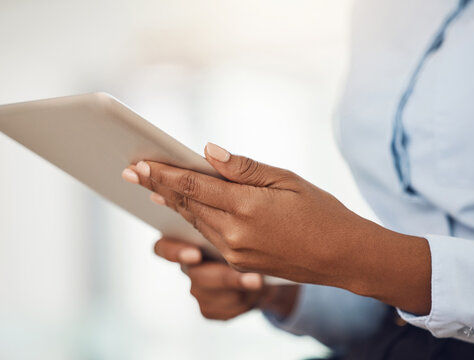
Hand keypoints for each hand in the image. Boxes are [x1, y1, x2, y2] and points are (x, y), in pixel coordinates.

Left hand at [123, 143, 431, 314]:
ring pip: (195, 221)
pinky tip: (183, 209)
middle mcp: (234, 233)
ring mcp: (235, 252)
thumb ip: (244, 168)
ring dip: (172, 203)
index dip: (163, 173)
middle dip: (158, 186)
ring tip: (151, 186)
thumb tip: (208, 153)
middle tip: (131, 171)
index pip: (193, 186)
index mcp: (246, 207)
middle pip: (186, 204)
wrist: (341, 256)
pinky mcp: (239, 263)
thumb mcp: (287, 180)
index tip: (139, 163)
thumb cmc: (321, 212)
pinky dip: (192, 219)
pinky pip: (208, 236)